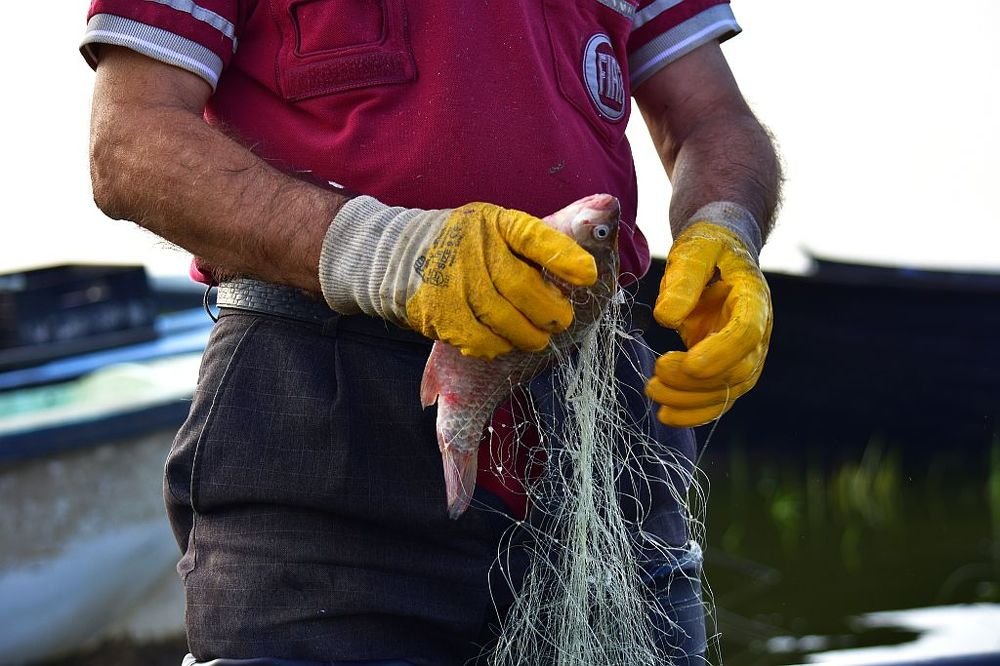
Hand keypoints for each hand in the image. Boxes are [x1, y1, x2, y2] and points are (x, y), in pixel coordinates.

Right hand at [319, 198, 596, 358]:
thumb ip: (536, 237)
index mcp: (495, 221)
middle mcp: (473, 246)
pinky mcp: (437, 309)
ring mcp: (452, 279)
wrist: (389, 254)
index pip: (535, 236)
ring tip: (538, 339)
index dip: (563, 257)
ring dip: (527, 335)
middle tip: (562, 321)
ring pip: (501, 318)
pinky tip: (502, 345)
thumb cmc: (459, 243)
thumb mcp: (493, 225)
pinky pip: (476, 337)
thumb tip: (602, 219)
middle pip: (522, 286)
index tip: (589, 276)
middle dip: (550, 310)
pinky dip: (495, 346)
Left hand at [646, 221, 771, 426]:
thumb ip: (684, 278)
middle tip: (656, 374)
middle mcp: (757, 331)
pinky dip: (694, 412)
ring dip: (690, 400)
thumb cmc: (708, 245)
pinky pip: (718, 397)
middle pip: (738, 370)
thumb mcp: (695, 248)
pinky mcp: (726, 364)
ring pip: (728, 390)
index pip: (747, 333)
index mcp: (754, 299)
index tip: (688, 363)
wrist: (720, 248)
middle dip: (696, 381)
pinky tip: (667, 415)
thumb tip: (666, 317)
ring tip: (653, 391)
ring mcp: (744, 352)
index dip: (721, 352)